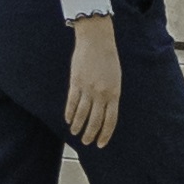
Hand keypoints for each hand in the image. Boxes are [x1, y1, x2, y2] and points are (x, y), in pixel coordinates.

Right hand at [68, 21, 122, 148]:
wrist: (96, 39)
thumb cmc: (108, 58)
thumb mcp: (115, 78)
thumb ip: (110, 95)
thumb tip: (104, 112)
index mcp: (114, 93)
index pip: (110, 120)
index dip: (105, 134)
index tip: (100, 144)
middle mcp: (101, 93)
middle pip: (95, 121)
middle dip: (90, 134)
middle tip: (86, 142)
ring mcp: (88, 88)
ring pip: (81, 115)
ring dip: (78, 126)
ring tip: (75, 133)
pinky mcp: (76, 83)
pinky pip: (71, 103)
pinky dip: (69, 114)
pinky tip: (68, 120)